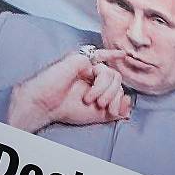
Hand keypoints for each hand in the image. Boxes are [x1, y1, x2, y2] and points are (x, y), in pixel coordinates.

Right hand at [7, 51, 130, 132]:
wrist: (46, 106)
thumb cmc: (66, 109)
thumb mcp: (97, 115)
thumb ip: (113, 110)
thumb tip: (128, 107)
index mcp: (95, 84)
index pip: (117, 86)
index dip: (119, 99)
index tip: (114, 112)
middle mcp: (92, 73)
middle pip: (117, 79)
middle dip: (114, 96)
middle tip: (102, 107)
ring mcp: (87, 65)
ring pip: (112, 74)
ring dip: (105, 90)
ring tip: (92, 100)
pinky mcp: (81, 59)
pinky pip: (102, 66)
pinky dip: (104, 77)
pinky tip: (106, 76)